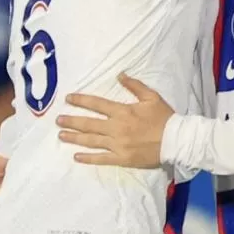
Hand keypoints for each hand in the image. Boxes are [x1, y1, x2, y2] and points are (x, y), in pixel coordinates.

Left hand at [57, 73, 173, 167]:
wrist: (176, 141)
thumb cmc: (164, 118)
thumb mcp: (151, 97)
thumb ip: (134, 86)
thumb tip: (119, 75)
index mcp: (123, 111)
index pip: (97, 104)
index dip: (81, 101)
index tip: (68, 99)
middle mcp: (116, 128)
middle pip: (89, 124)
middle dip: (72, 121)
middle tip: (58, 120)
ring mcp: (117, 145)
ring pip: (91, 141)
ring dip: (74, 138)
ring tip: (61, 135)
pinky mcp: (121, 159)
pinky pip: (101, 159)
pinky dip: (88, 158)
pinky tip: (76, 157)